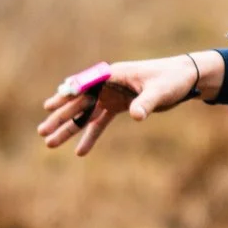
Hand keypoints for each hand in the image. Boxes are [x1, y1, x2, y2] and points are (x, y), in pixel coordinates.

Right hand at [37, 53, 211, 157]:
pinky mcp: (119, 105)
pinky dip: (90, 136)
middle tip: (42, 132)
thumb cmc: (172, 79)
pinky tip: (79, 152)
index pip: (85, 86)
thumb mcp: (160, 91)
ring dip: (69, 129)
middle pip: (79, 103)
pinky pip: (100, 123)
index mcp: (113, 75)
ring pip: (85, 115)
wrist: (185, 79)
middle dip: (60, 117)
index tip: (49, 106)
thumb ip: (146, 103)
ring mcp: (112, 95)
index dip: (66, 96)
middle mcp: (108, 85)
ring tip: (50, 143)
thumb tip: (136, 116)